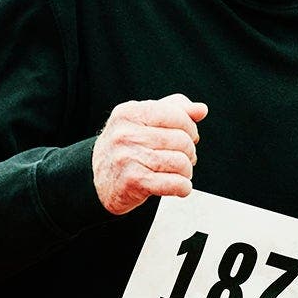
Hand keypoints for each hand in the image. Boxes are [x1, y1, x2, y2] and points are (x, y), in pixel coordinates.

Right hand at [92, 94, 208, 216]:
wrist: (96, 180)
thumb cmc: (126, 148)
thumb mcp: (143, 121)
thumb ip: (173, 110)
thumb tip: (200, 110)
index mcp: (129, 113)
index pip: (176, 114)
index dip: (190, 128)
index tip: (189, 137)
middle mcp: (126, 134)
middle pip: (182, 140)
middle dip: (189, 152)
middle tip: (183, 158)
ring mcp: (128, 157)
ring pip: (181, 162)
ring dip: (186, 171)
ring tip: (178, 173)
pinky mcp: (134, 181)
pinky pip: (175, 183)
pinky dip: (183, 187)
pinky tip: (180, 187)